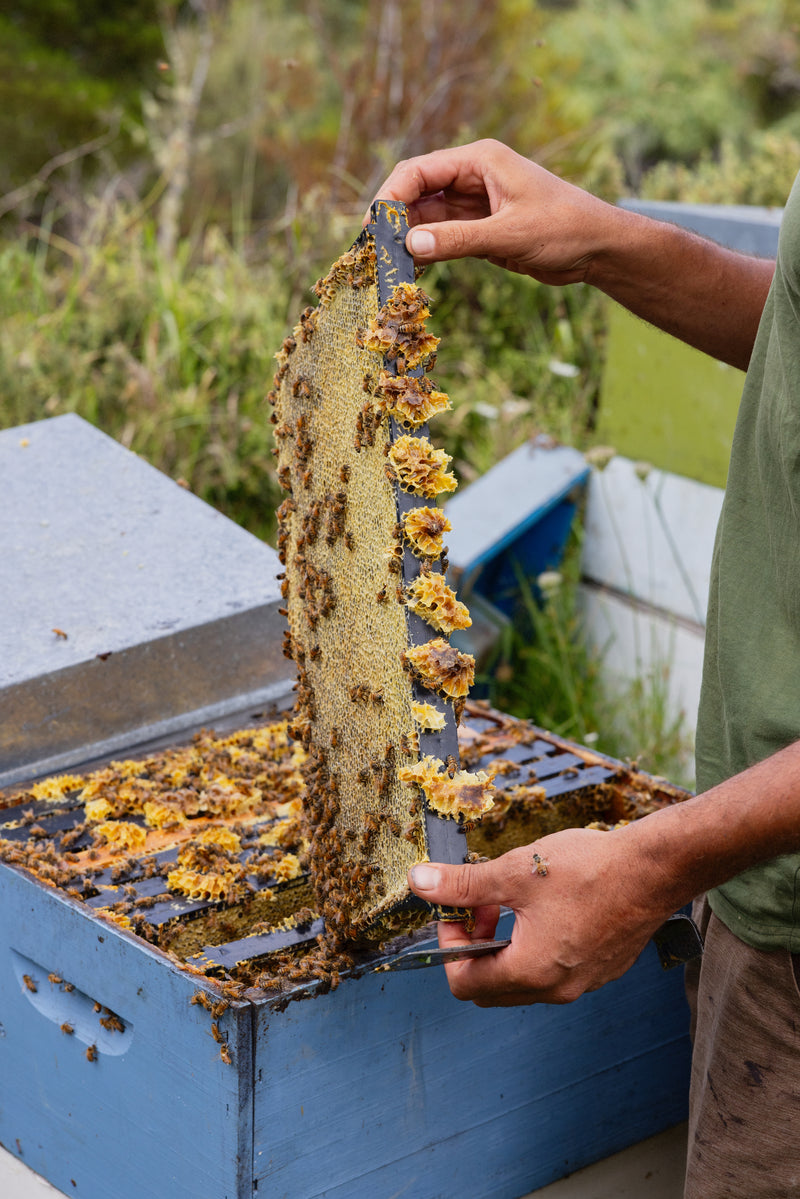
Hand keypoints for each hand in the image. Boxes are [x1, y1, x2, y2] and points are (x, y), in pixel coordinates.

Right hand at [370, 138, 619, 284]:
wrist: (599, 247)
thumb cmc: (564, 228)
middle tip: (377, 251)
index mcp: (480, 160)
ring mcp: (475, 204)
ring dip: (409, 237)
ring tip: (390, 264)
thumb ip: (459, 240)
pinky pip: (443, 235)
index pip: (419, 170)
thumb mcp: (509, 235)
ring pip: (427, 216)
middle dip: (395, 218)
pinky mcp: (480, 229)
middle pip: (417, 192)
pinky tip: (412, 268)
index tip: (376, 227)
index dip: (392, 195)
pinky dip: (427, 249)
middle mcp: (473, 177)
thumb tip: (411, 246)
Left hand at [408, 826, 673, 1006]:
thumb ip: (463, 884)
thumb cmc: (588, 869)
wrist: (654, 869)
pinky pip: (553, 972)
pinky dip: (536, 947)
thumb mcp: (514, 871)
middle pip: (491, 988)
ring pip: (523, 980)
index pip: (465, 983)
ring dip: (505, 946)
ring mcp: (582, 984)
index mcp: (530, 972)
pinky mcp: (601, 970)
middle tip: (481, 906)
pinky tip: (546, 907)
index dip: (450, 945)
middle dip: (475, 947)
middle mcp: (556, 989)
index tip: (457, 910)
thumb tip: (419, 882)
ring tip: (513, 901)